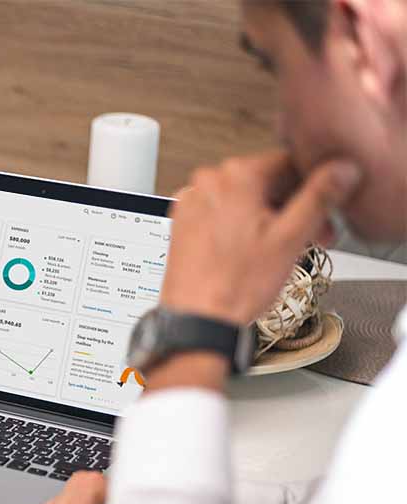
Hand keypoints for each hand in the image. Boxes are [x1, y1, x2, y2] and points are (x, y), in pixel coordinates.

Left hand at [160, 150, 360, 325]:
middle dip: (293, 208)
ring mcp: (192, 202)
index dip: (314, 189)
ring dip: (270, 219)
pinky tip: (253, 251)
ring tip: (282, 250)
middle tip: (311, 237)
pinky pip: (222, 213)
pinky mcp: (184, 222)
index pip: (289, 163)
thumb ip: (319, 196)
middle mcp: (207, 183)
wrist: (198, 318)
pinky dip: (242, 226)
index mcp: (234, 176)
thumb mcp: (291, 237)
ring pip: (245, 199)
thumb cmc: (234, 285)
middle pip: (266, 182)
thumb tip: (340, 170)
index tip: (324, 212)